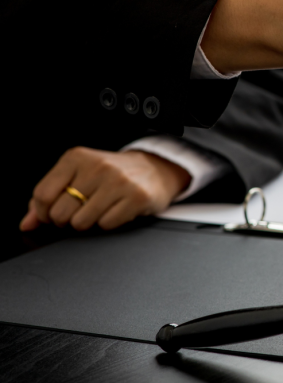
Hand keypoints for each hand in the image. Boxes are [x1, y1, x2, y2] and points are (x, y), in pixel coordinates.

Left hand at [20, 147, 190, 231]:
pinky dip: (109, 223)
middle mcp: (97, 166)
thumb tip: (27, 223)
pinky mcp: (136, 197)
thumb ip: (49, 198)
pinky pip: (107, 224)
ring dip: (88, 223)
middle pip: (61, 212)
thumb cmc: (112, 175)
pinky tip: (116, 210)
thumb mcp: (78, 176)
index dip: (44, 212)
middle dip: (67, 220)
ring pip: (82, 222)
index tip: (54, 213)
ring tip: (99, 210)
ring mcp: (118, 181)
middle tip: (80, 212)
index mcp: (76, 157)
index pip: (43, 194)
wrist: (155, 170)